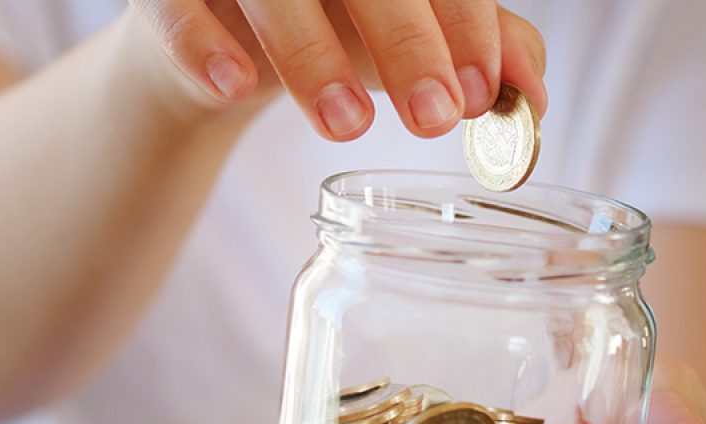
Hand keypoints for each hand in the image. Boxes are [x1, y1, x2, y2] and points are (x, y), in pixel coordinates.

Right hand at [127, 0, 547, 140]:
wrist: (213, 28)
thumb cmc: (327, 18)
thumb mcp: (406, 30)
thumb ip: (476, 46)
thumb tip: (533, 92)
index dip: (463, 21)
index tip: (478, 94)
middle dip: (406, 38)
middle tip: (436, 119)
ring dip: (310, 53)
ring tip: (349, 128)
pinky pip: (172, 3)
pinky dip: (200, 42)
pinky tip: (234, 88)